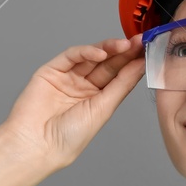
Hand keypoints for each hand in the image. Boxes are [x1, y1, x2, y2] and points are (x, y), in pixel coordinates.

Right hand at [0, 36, 146, 170]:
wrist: (37, 143)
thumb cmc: (67, 137)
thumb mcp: (103, 109)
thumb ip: (122, 84)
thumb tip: (140, 65)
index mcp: (97, 99)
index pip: (118, 75)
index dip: (133, 63)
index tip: (148, 51)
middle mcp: (83, 87)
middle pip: (107, 64)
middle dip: (124, 52)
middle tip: (140, 41)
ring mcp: (67, 78)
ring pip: (91, 57)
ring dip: (108, 49)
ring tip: (125, 45)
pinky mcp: (51, 71)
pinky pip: (71, 56)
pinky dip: (86, 52)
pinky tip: (101, 52)